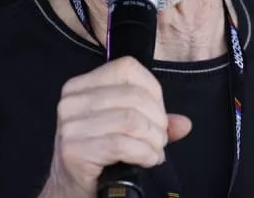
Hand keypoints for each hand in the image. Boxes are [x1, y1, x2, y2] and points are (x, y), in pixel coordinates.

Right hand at [38, 56, 191, 197]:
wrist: (69, 190)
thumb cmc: (97, 155)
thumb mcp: (122, 129)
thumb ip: (153, 120)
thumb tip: (184, 124)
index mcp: (81, 86)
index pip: (127, 68)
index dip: (153, 90)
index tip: (157, 114)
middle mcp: (71, 101)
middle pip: (134, 96)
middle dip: (157, 121)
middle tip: (159, 140)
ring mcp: (70, 126)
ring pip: (132, 120)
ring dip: (153, 140)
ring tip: (154, 151)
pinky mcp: (74, 150)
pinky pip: (122, 144)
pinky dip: (144, 153)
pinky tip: (147, 160)